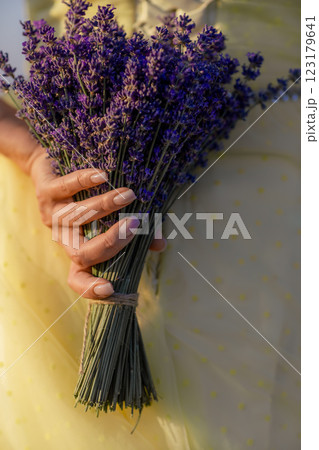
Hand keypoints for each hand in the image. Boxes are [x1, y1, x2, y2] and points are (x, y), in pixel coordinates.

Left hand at [30, 148, 165, 298]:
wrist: (52, 170)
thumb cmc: (90, 200)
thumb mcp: (115, 219)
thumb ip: (138, 234)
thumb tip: (160, 244)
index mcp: (79, 250)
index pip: (78, 278)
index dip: (89, 288)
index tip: (110, 288)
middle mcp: (64, 238)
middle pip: (82, 254)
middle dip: (111, 242)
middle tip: (134, 225)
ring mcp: (53, 217)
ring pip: (78, 218)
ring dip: (106, 206)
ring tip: (129, 195)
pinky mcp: (45, 192)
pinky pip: (66, 189)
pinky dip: (85, 182)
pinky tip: (104, 177)